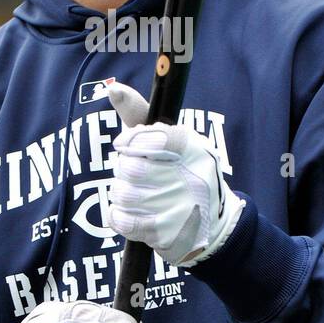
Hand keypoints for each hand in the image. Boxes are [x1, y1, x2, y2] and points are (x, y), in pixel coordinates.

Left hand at [103, 80, 244, 267]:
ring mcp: (180, 208)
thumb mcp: (169, 137)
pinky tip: (133, 211)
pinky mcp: (168, 235)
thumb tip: (111, 87)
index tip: (126, 145)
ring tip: (136, 192)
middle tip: (134, 172)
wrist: (212, 222)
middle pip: (130, 168)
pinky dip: (119, 214)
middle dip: (124, 169)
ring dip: (121, 192)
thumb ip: (139, 112)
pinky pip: (122, 220)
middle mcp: (191, 176)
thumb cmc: (182, 170)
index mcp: (193, 147)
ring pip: (122, 193)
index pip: (148, 138)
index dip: (130, 142)